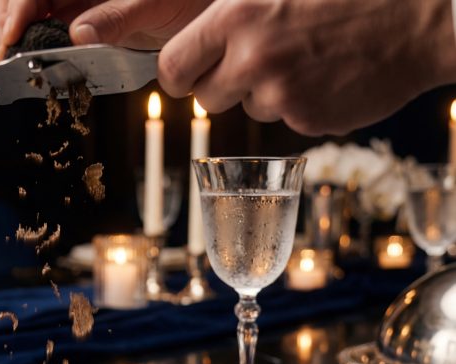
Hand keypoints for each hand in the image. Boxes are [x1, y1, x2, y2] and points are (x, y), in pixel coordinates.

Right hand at [0, 0, 212, 59]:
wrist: (207, 9)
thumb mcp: (156, 4)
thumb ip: (116, 17)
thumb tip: (78, 34)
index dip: (16, 8)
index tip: (11, 38)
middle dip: (7, 21)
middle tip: (8, 55)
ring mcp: (77, 0)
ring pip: (29, 11)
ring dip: (17, 34)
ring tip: (17, 59)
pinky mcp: (82, 18)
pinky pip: (49, 29)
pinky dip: (37, 46)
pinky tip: (36, 61)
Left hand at [158, 0, 455, 134]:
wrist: (420, 16)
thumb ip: (229, 13)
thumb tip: (189, 42)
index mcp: (235, 16)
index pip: (173, 67)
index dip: (180, 74)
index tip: (188, 74)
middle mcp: (252, 58)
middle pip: (205, 97)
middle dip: (222, 85)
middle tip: (255, 62)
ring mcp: (280, 94)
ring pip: (246, 109)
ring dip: (265, 92)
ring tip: (304, 59)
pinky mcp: (306, 120)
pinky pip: (283, 119)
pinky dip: (298, 104)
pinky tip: (324, 76)